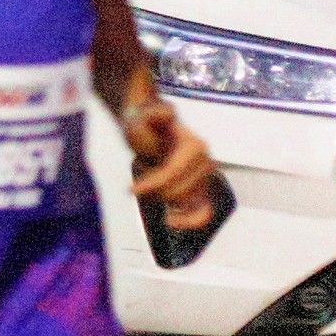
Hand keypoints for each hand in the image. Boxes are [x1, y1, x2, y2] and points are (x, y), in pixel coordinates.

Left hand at [122, 94, 217, 222]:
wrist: (149, 127)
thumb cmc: (142, 122)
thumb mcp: (140, 116)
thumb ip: (151, 115)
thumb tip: (167, 114)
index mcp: (194, 145)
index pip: (172, 173)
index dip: (151, 184)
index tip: (130, 189)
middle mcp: (205, 161)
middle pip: (175, 191)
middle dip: (153, 189)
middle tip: (139, 179)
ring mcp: (205, 177)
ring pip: (181, 201)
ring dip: (160, 196)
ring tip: (150, 181)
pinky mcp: (201, 189)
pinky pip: (203, 212)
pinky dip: (190, 220)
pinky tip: (170, 221)